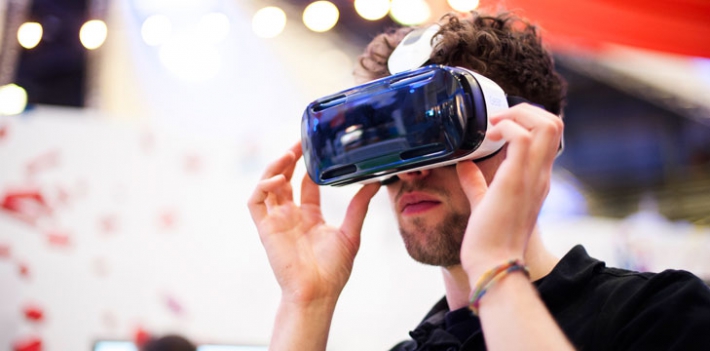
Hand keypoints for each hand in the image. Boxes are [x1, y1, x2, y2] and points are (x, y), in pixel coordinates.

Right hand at [247, 142, 380, 304]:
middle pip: (286, 178)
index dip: (309, 164)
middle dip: (291, 158)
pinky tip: (279, 179)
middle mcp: (291, 215)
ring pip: (268, 185)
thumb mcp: (351, 233)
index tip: (315, 146)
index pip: (307, 182)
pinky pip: (255, 202)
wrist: (317, 293)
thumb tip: (375, 184)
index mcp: (310, 216)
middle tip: (300, 141)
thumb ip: (359, 207)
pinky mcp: (265, 228)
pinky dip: (263, 187)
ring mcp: (277, 220)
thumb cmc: (333, 271)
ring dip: (275, 167)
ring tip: (289, 154)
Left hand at [456, 104, 562, 278]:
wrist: (493, 263)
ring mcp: (532, 177)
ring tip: (493, 125)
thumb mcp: (484, 202)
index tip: (499, 123)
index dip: (528, 119)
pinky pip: (522, 138)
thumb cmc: (489, 239)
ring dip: (517, 115)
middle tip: (496, 119)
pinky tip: (488, 136)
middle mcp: (540, 175)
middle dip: (524, 110)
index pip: (550, 135)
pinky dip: (506, 127)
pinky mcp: (515, 180)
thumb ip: (476, 183)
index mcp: (536, 178)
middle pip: (554, 123)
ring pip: (547, 124)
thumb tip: (464, 164)